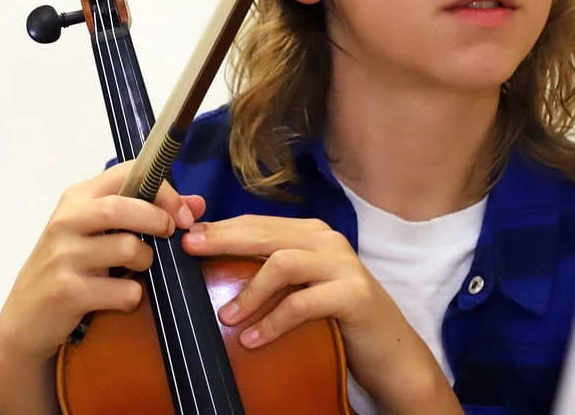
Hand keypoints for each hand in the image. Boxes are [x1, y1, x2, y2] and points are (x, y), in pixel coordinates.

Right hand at [0, 161, 204, 364]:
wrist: (26, 318)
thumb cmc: (72, 266)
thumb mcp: (102, 233)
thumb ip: (148, 213)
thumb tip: (198, 204)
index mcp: (78, 198)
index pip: (127, 172)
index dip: (163, 187)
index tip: (183, 212)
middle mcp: (66, 221)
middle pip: (123, 207)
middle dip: (158, 220)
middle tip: (171, 234)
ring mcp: (63, 256)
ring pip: (127, 248)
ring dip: (146, 261)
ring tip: (137, 270)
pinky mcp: (66, 291)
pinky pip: (123, 290)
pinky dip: (133, 296)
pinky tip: (121, 297)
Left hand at [181, 215, 461, 413]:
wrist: (390, 352)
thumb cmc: (336, 319)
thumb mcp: (299, 289)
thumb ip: (267, 272)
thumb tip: (213, 266)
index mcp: (310, 234)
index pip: (256, 222)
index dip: (220, 226)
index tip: (184, 235)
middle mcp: (326, 240)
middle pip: (265, 233)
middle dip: (223, 240)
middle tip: (190, 250)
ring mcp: (342, 265)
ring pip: (284, 262)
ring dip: (250, 289)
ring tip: (227, 317)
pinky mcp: (353, 295)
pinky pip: (304, 303)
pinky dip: (274, 322)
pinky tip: (253, 340)